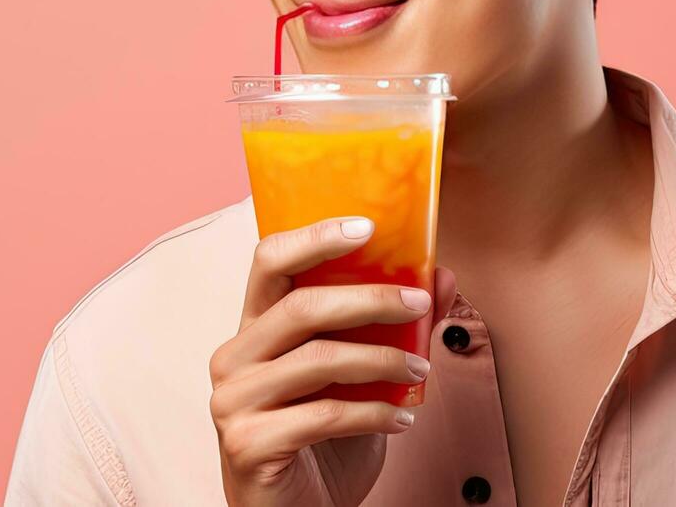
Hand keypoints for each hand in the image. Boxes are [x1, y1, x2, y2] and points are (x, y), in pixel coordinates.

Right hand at [208, 217, 456, 505]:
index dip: (315, 237)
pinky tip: (403, 416)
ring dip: (381, 359)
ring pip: (316, 359)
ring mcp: (233, 402)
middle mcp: (233, 359)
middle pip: (298, 304)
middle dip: (368, 296)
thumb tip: (442, 277)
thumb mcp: (361, 382)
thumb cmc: (319, 448)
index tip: (368, 226)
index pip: (269, 262)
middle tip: (420, 301)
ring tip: (421, 367)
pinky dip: (374, 412)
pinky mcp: (247, 443)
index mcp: (253, 332)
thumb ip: (392, 330)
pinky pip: (322, 415)